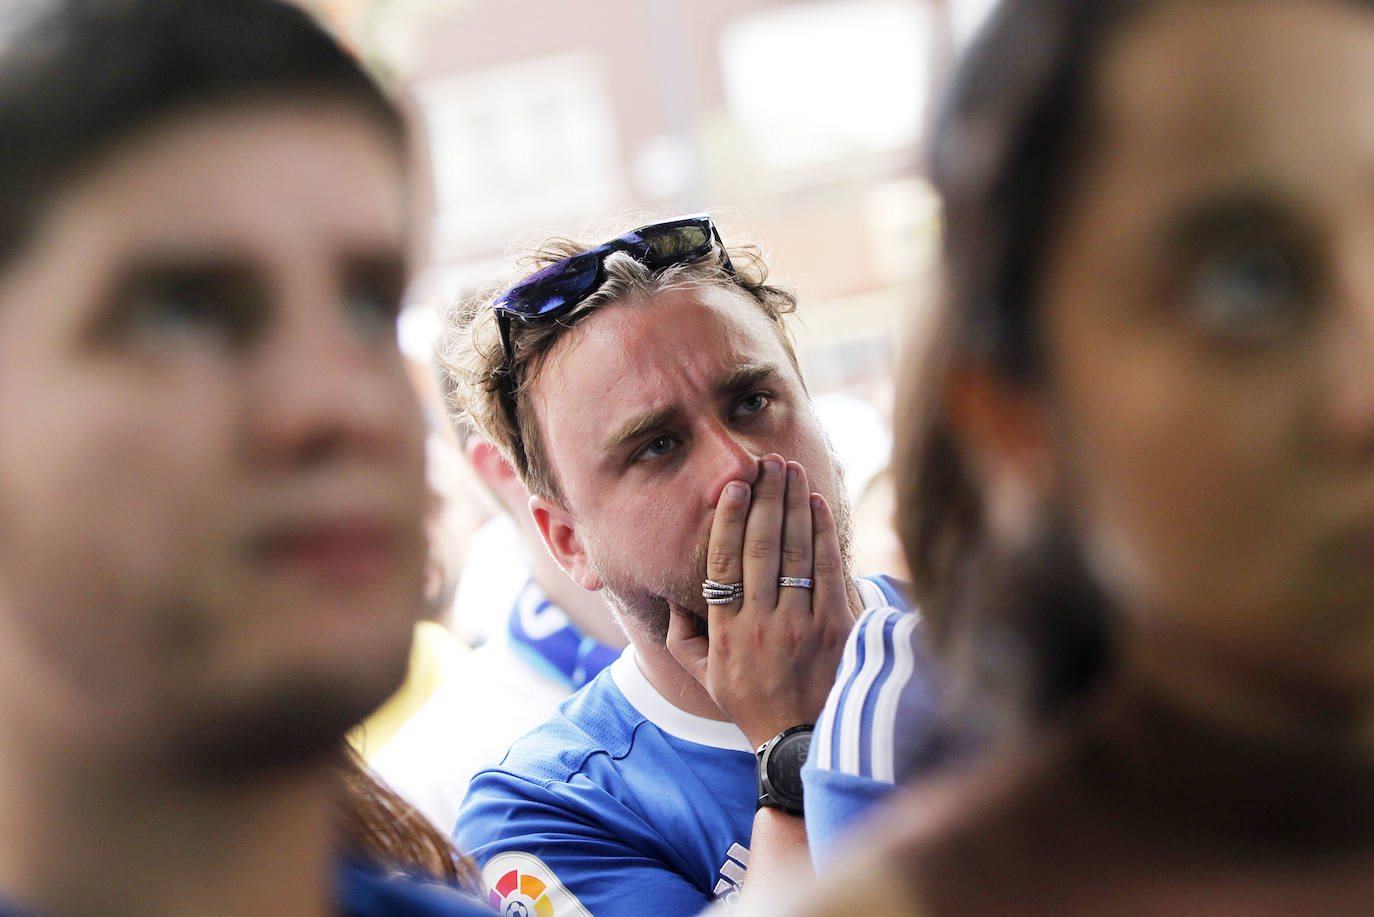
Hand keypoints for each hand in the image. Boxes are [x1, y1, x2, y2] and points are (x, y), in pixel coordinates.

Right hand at [666, 453, 854, 747]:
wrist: (798, 741)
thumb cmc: (748, 702)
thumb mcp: (703, 674)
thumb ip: (681, 635)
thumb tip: (673, 598)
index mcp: (726, 630)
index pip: (724, 563)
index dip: (729, 521)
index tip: (733, 487)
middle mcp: (761, 624)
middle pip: (762, 548)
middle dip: (765, 499)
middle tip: (767, 463)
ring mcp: (800, 626)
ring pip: (795, 553)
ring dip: (793, 506)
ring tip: (790, 470)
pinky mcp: (834, 629)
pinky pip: (827, 571)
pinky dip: (822, 535)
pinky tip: (816, 505)